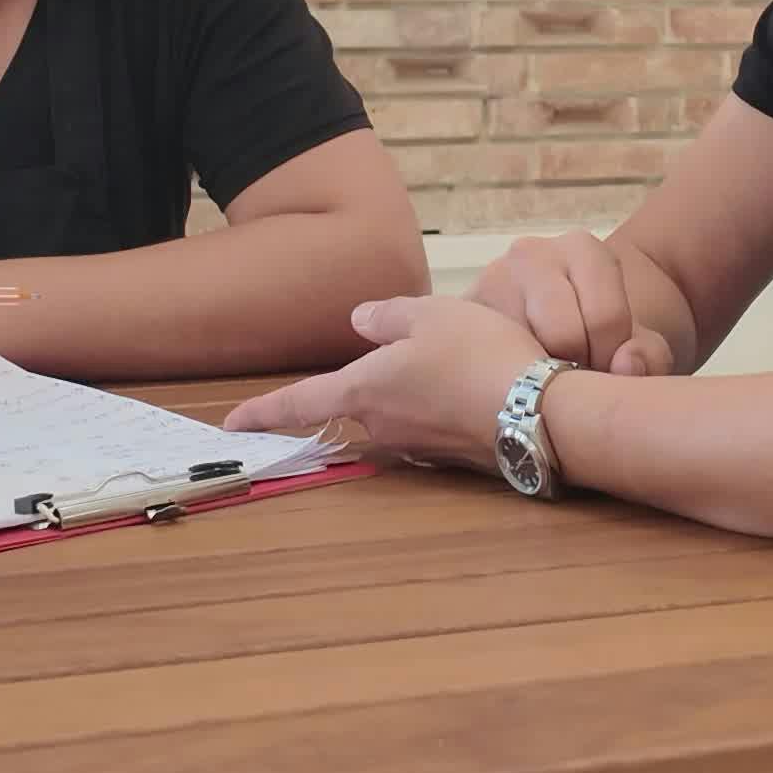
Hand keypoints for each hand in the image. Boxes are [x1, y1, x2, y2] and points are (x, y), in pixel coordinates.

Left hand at [224, 296, 554, 475]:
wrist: (540, 414)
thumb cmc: (479, 355)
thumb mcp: (431, 314)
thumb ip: (389, 316)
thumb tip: (361, 321)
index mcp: (364, 389)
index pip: (299, 403)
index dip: (263, 412)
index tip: (232, 425)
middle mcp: (382, 425)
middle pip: (355, 407)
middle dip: (362, 388)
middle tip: (397, 360)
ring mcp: (416, 447)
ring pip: (394, 417)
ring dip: (405, 399)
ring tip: (446, 368)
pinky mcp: (451, 458)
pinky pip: (429, 428)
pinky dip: (437, 410)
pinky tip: (467, 390)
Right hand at [469, 231, 675, 376]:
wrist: (561, 329)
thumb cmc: (604, 337)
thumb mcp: (639, 344)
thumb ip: (648, 356)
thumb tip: (623, 366)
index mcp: (582, 248)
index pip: (604, 318)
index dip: (613, 360)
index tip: (607, 368)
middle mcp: (530, 252)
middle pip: (561, 334)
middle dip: (574, 369)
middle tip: (575, 378)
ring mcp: (489, 279)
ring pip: (518, 350)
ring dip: (535, 378)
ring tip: (545, 380)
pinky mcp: (457, 313)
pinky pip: (483, 359)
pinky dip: (503, 379)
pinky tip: (515, 381)